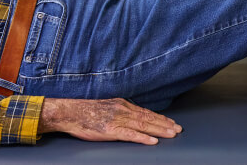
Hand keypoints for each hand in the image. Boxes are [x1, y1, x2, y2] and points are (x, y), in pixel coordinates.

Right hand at [38, 98, 181, 144]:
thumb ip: (119, 110)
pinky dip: (143, 138)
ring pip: (143, 125)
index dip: (160, 118)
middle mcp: (122, 110)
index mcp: (122, 104)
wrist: (69, 113)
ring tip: (172, 134)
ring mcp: (117, 120)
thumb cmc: (84, 111)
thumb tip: (132, 115)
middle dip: (165, 124)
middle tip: (178, 129)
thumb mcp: (106, 106)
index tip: (171, 122)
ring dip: (159, 130)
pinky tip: (152, 141)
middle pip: (148, 118)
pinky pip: (130, 135)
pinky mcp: (111, 130)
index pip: (145, 112)